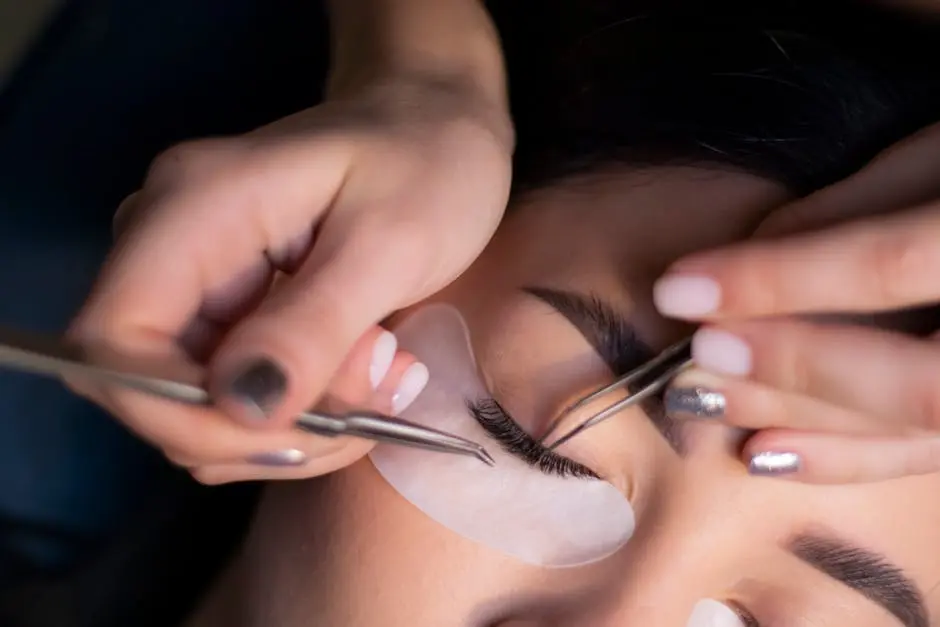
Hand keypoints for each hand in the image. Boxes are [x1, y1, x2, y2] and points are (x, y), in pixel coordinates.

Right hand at [68, 77, 513, 483]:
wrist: (436, 130)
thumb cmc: (427, 163)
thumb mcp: (389, 244)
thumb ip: (311, 327)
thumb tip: (241, 409)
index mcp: (191, 209)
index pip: (111, 341)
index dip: (178, 412)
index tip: (287, 429)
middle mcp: (169, 249)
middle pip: (151, 389)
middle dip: (258, 428)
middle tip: (370, 401)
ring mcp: (196, 284)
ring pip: (201, 408)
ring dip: (294, 426)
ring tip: (384, 378)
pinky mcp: (230, 313)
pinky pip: (239, 396)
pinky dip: (304, 413)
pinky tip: (369, 378)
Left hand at [653, 122, 939, 483]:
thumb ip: (862, 200)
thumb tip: (758, 245)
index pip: (888, 264)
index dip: (776, 278)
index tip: (679, 287)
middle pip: (912, 378)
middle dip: (790, 370)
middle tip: (695, 362)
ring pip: (923, 431)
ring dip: (806, 429)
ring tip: (709, 413)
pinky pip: (933, 453)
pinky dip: (849, 459)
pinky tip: (769, 454)